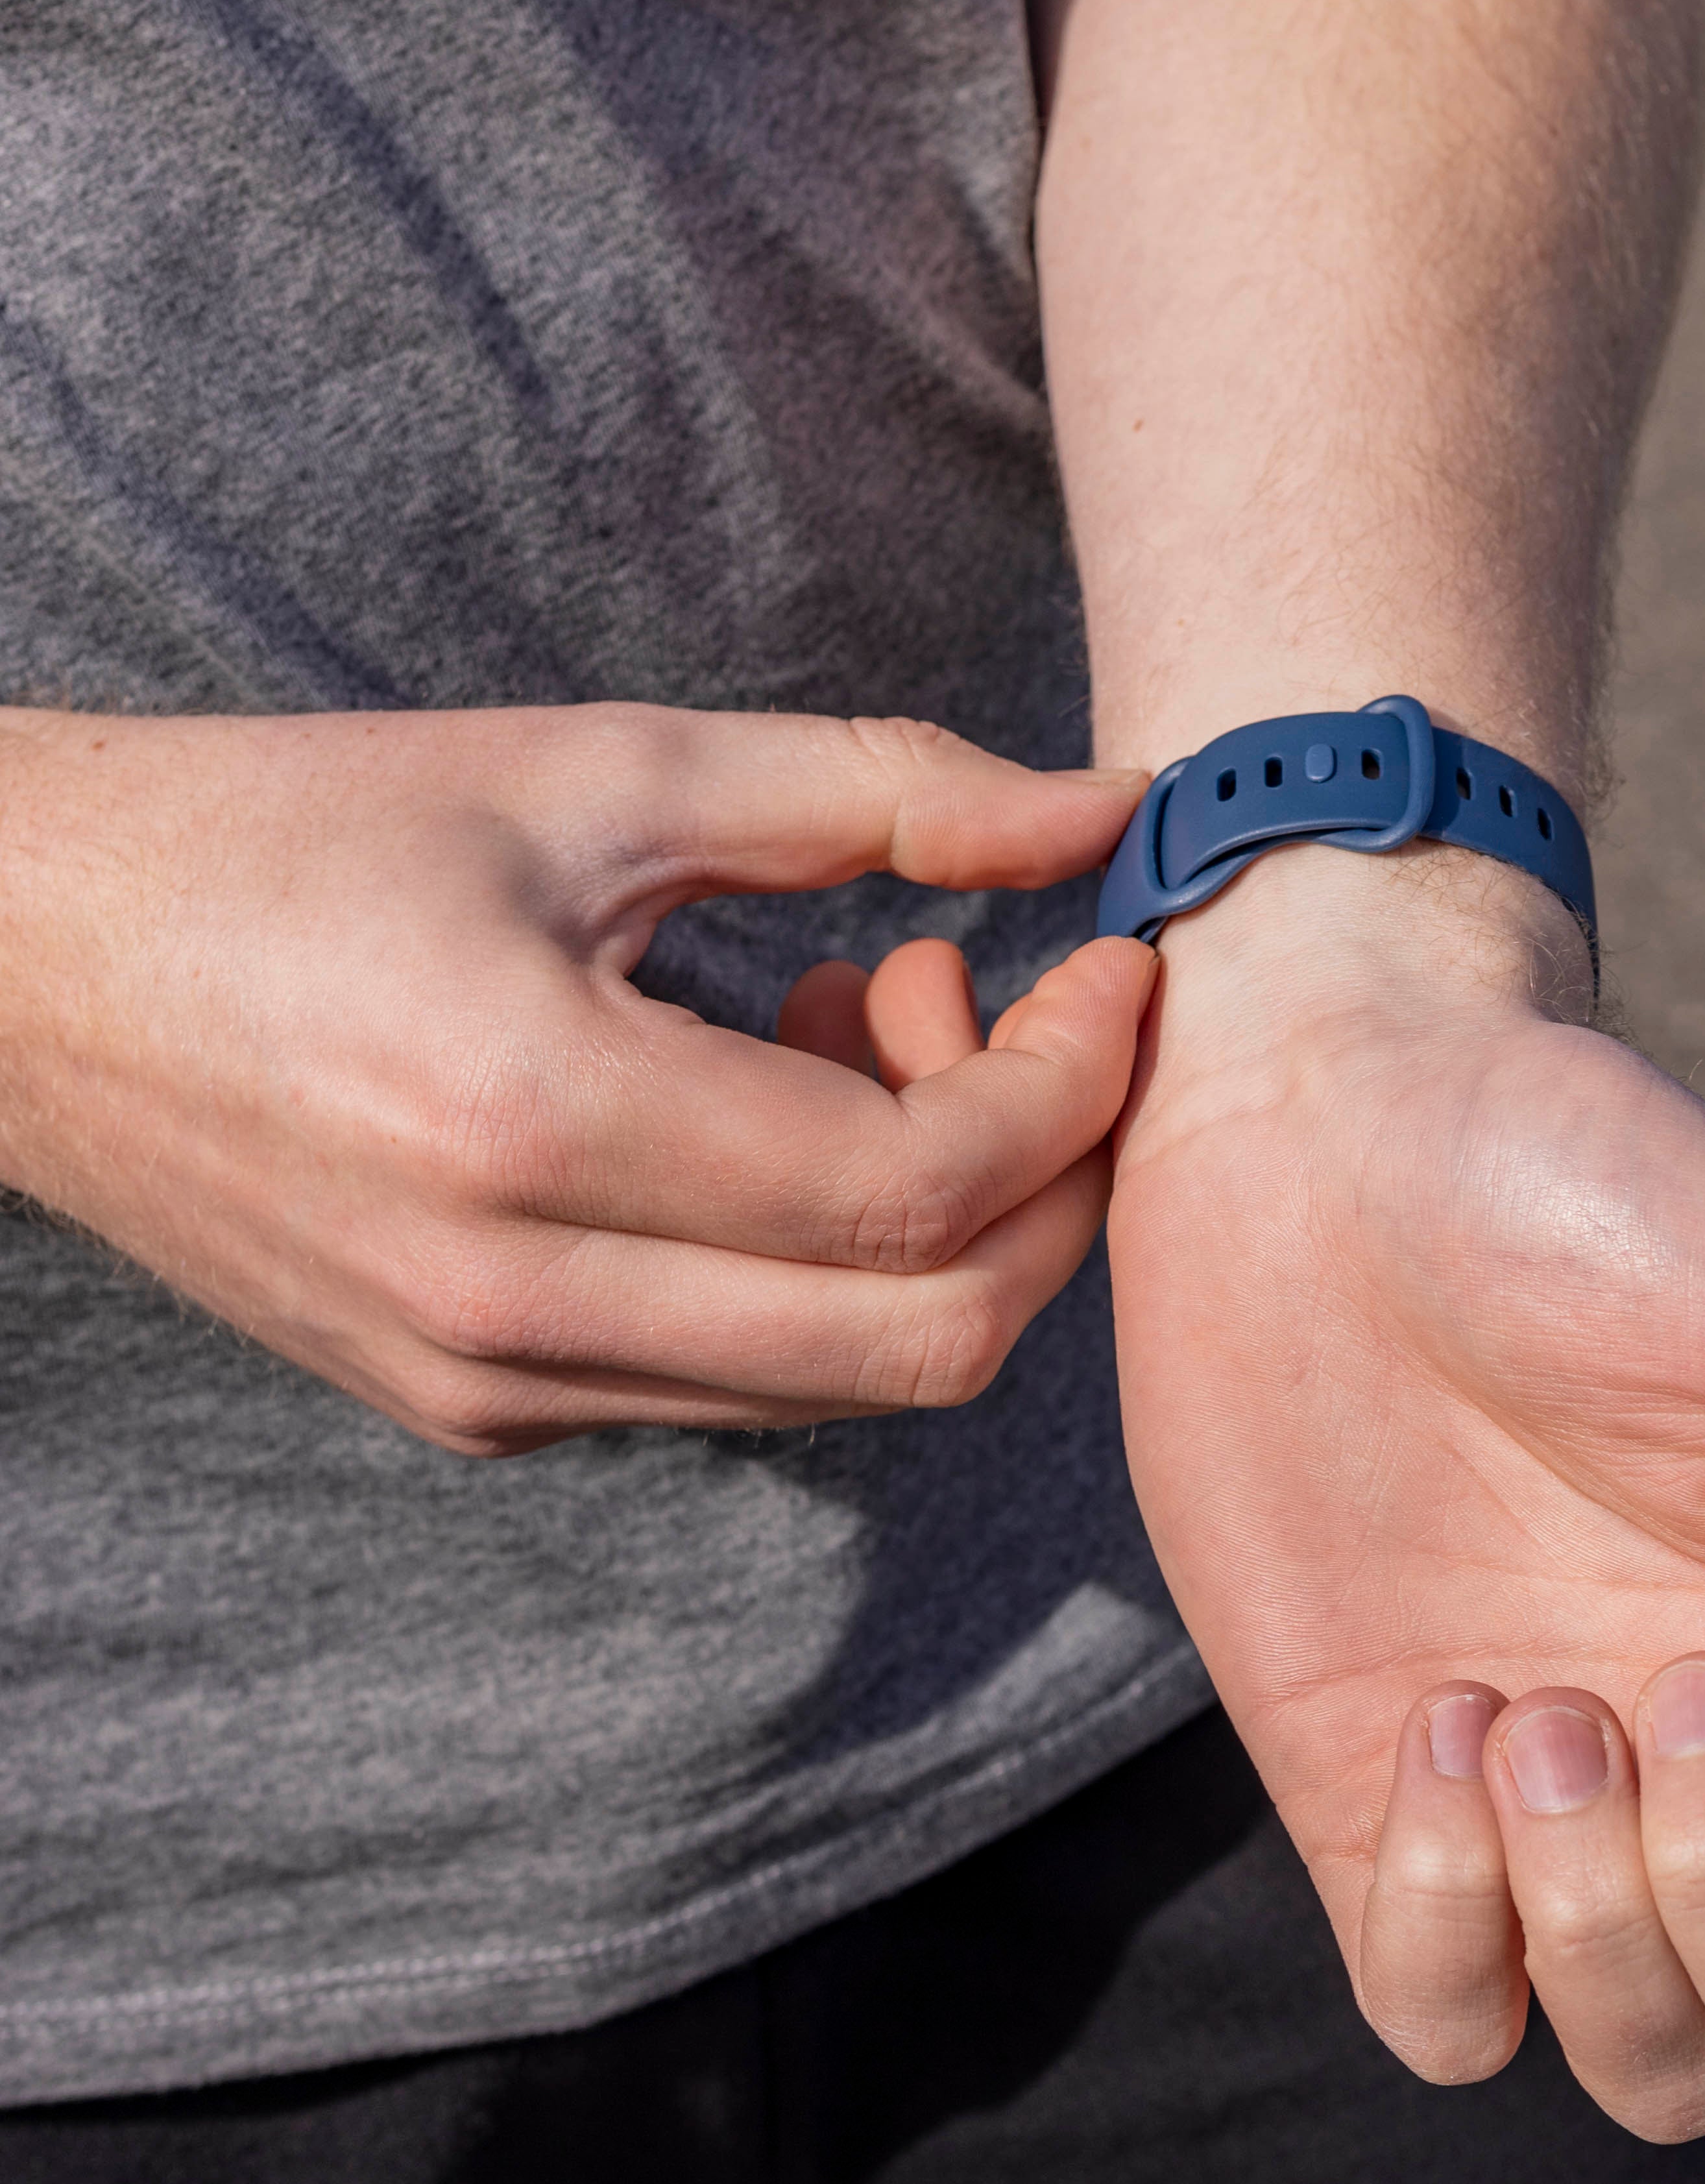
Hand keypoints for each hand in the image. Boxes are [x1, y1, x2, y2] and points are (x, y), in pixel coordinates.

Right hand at [0, 703, 1152, 1451]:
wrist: (26, 973)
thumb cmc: (297, 836)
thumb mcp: (593, 769)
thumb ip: (874, 792)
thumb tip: (1105, 813)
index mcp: (532, 1120)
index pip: (920, 1191)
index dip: (1075, 1085)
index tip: (1117, 965)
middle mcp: (516, 1304)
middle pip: (931, 1342)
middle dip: (1053, 1189)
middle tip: (1028, 1016)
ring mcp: (497, 1388)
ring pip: (850, 1379)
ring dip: (938, 1223)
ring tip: (860, 1023)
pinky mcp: (484, 1414)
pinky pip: (745, 1382)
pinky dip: (825, 1265)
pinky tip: (767, 1105)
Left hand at [1108, 851, 1704, 2139]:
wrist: (1333, 1131)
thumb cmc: (1609, 1201)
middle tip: (1680, 1688)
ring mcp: (1564, 1817)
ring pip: (1661, 2074)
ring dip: (1608, 1932)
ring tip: (1535, 1709)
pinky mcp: (1385, 1813)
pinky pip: (1446, 2024)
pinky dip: (1454, 1931)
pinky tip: (1441, 1721)